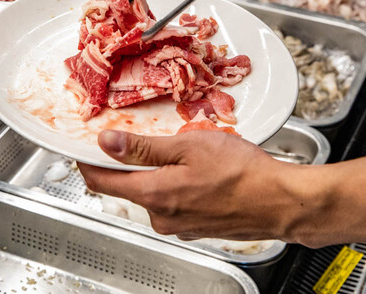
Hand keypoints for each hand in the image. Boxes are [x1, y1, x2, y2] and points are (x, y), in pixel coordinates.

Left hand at [78, 129, 304, 240]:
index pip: (101, 182)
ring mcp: (179, 226)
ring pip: (153, 193)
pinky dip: (177, 185)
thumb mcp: (188, 146)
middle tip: (141, 136)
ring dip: (158, 172)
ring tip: (183, 152)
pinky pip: (174, 202)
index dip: (88, 162)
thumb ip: (143, 146)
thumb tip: (108, 143)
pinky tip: (199, 171)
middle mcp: (161, 217)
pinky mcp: (195, 227)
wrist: (281, 202)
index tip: (84, 146)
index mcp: (154, 195)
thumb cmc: (243, 173)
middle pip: (127, 187)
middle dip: (128, 163)